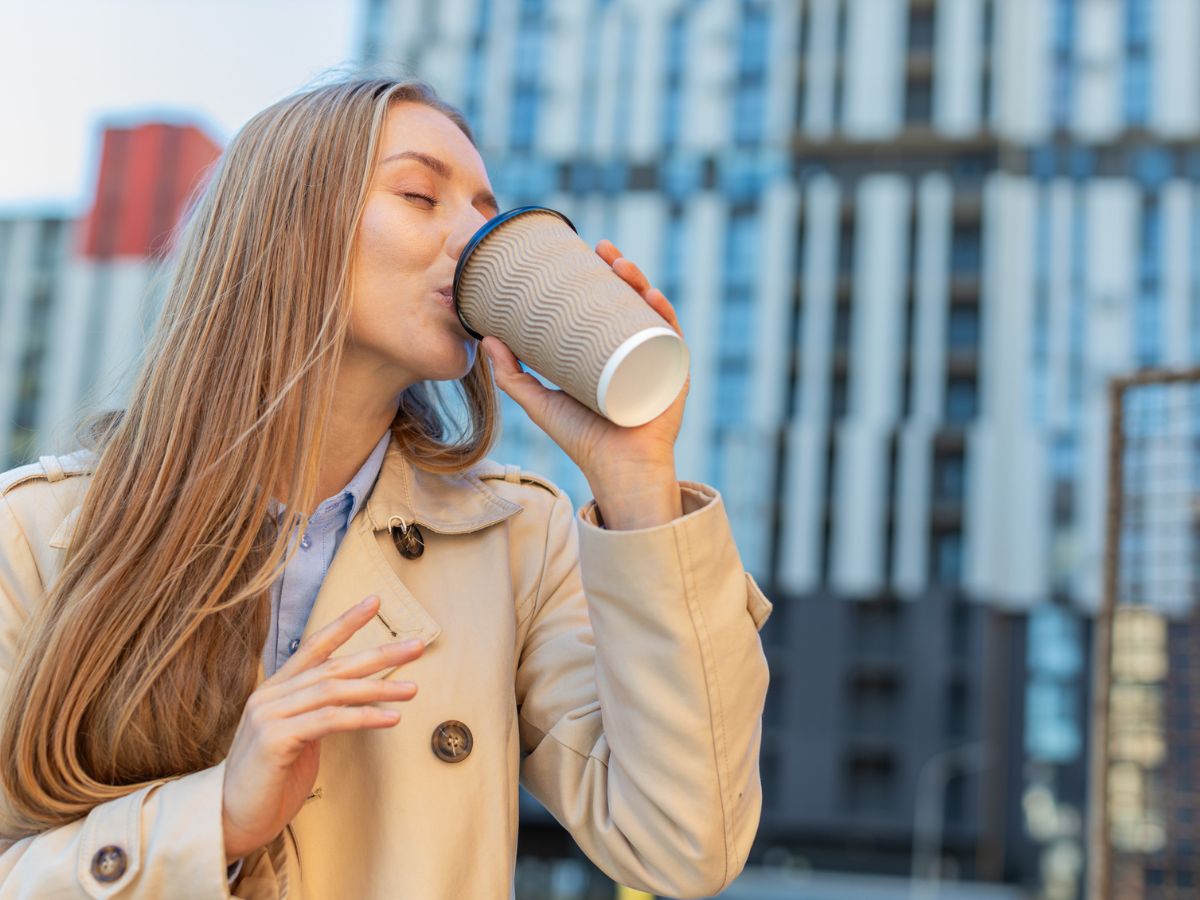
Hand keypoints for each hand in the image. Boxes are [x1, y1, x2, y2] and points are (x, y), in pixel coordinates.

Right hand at [220, 595, 422, 860]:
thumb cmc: (271, 781)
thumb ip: (318, 713)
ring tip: (413, 689)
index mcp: (276, 690)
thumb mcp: (299, 738)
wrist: (231, 820)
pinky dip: (363, 717)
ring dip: (379, 688)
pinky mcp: (274, 740)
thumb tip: (352, 700)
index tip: (376, 601)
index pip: (315, 646)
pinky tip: (391, 718)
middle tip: (417, 646)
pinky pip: (328, 721)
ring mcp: (269, 716)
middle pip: (333, 665)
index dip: (345, 623)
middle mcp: (271, 696)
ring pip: (334, 691)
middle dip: (379, 654)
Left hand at [480, 239, 687, 486]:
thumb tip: (485, 338)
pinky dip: (664, 314)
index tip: (581, 253)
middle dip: (621, 270)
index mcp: (612, 353)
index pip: (608, 307)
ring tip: (620, 265)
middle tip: (601, 248)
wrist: (616, 470)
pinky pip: (673, 338)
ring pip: (651, 312)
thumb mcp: (540, 402)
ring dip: (641, 281)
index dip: (598, 278)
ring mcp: (657, 361)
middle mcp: (637, 353)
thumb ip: (512, 374)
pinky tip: (651, 296)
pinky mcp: (673, 376)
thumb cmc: (583, 440)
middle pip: (631, 303)